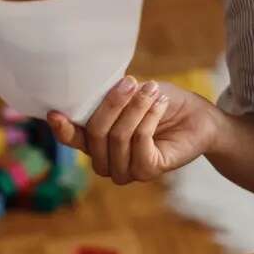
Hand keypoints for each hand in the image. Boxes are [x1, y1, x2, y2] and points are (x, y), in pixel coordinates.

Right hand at [47, 76, 220, 185]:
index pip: (72, 139)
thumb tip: (87, 85)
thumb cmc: (160, 102)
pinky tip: (161, 105)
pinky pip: (139, 143)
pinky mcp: (146, 171)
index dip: (62, 128)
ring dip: (136, 109)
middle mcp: (105, 159)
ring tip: (153, 91)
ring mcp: (125, 169)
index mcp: (95, 141)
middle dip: (113, 104)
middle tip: (132, 82)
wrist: (198, 116)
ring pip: (118, 137)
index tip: (55, 112)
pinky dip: (150, 119)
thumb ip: (107, 95)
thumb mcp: (132, 93)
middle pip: (95, 133)